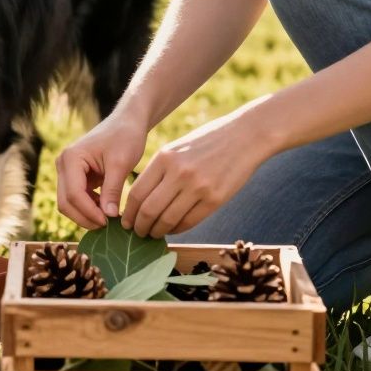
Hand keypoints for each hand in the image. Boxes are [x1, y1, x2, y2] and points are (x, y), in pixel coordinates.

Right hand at [55, 112, 149, 229]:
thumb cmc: (125, 137)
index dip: (89, 212)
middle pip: (65, 202)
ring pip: (68, 203)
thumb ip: (113, 190)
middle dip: (84, 217)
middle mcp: (63, 165)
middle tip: (107, 227)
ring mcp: (67, 171)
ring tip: (108, 220)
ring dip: (86, 214)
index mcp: (71, 159)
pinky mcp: (75, 176)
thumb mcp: (121, 164)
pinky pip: (77, 198)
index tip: (108, 222)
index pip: (73, 194)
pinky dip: (89, 208)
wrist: (127, 122)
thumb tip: (109, 217)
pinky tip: (106, 211)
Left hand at [122, 108, 274, 237]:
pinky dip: (177, 229)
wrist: (245, 137)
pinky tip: (173, 229)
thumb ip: (158, 172)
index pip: (136, 193)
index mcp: (164, 158)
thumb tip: (139, 202)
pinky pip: (190, 221)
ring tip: (153, 234)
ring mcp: (198, 187)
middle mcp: (179, 173)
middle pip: (149, 210)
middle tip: (137, 233)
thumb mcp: (175, 149)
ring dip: (157, 231)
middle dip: (139, 226)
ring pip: (168, 220)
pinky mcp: (215, 199)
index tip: (125, 222)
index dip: (128, 213)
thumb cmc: (206, 143)